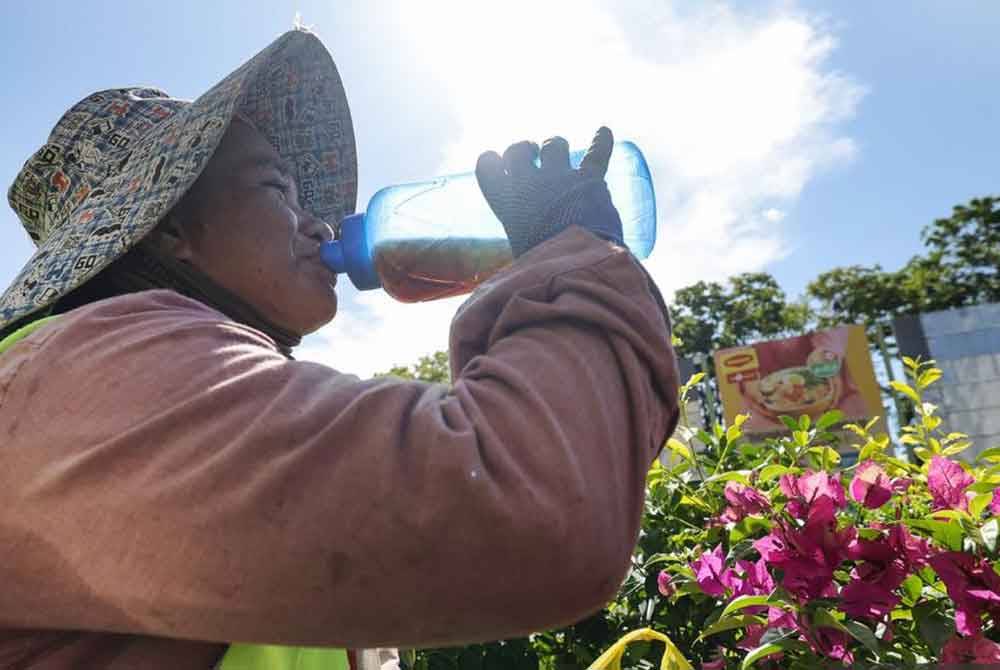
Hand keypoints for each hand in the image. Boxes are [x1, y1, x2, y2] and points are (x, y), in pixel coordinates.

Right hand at [475, 127, 623, 257]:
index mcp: (506, 202)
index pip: (486, 165)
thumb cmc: (543, 267)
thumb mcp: (519, 251)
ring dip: (555, 146)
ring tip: (558, 153)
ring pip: (554, 144)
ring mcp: (559, 178)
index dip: (492, 160)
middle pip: (518, 149)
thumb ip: (522, 233)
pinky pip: (596, 153)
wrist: (575, 267)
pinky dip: (601, 141)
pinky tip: (603, 132)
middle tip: (531, 156)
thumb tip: (528, 248)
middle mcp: (529, 183)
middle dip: (524, 149)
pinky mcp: (589, 179)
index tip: (498, 163)